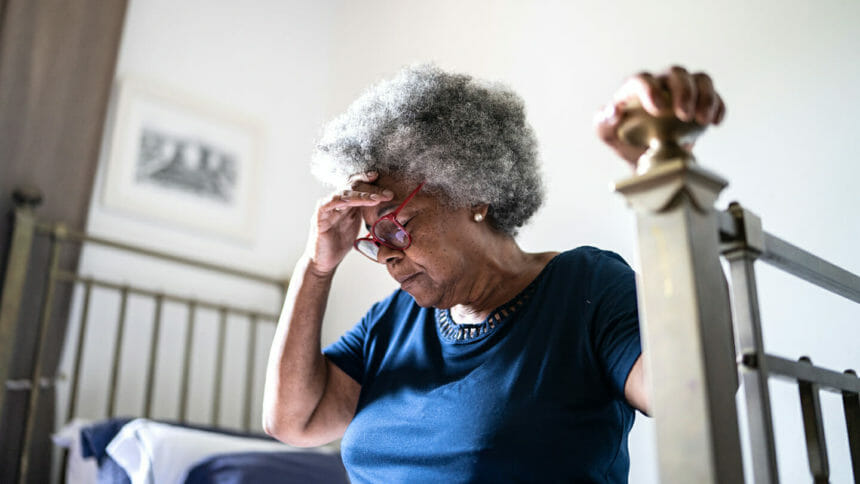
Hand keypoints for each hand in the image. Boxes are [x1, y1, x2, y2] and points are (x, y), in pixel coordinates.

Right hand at [305, 171, 393, 274]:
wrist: (325, 262)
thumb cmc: (340, 244)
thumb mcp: (356, 224)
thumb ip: (365, 212)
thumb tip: (385, 205)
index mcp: (345, 203)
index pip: (356, 185)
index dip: (367, 180)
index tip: (380, 178)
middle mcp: (335, 202)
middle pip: (352, 186)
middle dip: (371, 188)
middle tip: (388, 194)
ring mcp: (326, 208)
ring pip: (344, 193)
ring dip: (361, 195)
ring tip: (377, 199)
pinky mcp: (319, 217)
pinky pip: (329, 203)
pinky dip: (342, 199)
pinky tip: (354, 200)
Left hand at [595, 66, 725, 167]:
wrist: (645, 154)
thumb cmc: (624, 139)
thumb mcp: (607, 133)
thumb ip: (604, 122)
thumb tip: (614, 111)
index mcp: (635, 87)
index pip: (642, 79)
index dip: (651, 90)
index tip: (659, 109)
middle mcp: (661, 82)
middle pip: (676, 73)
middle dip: (684, 91)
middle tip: (685, 115)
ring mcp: (683, 89)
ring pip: (700, 79)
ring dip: (705, 96)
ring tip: (704, 120)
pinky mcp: (701, 99)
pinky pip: (715, 95)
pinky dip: (718, 106)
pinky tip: (715, 122)